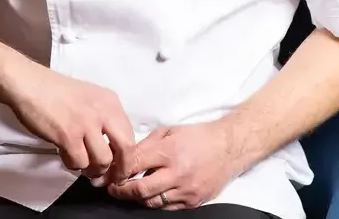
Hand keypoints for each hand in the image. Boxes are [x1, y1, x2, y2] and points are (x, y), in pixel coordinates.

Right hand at [2, 60, 136, 178]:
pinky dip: (72, 164)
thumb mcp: (89, 99)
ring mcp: (86, 123)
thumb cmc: (56, 92)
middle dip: (119, 170)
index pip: (131, 136)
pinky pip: (79, 163)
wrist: (29, 83)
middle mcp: (103, 110)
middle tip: (107, 179)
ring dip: (91, 169)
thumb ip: (103, 121)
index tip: (117, 169)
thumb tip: (113, 154)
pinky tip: (64, 154)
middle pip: (126, 150)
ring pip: (102, 161)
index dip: (126, 158)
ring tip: (80, 162)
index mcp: (110, 101)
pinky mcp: (68, 135)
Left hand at [106, 122, 235, 209]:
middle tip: (113, 188)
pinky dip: (155, 202)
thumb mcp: (169, 131)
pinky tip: (151, 194)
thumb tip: (126, 156)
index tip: (109, 173)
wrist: (228, 148)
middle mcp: (177, 174)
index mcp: (169, 151)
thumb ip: (146, 144)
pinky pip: (167, 208)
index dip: (118, 171)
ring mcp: (185, 191)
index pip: (134, 165)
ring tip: (129, 191)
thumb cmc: (197, 136)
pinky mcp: (192, 202)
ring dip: (137, 198)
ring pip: (152, 202)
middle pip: (140, 190)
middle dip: (122, 190)